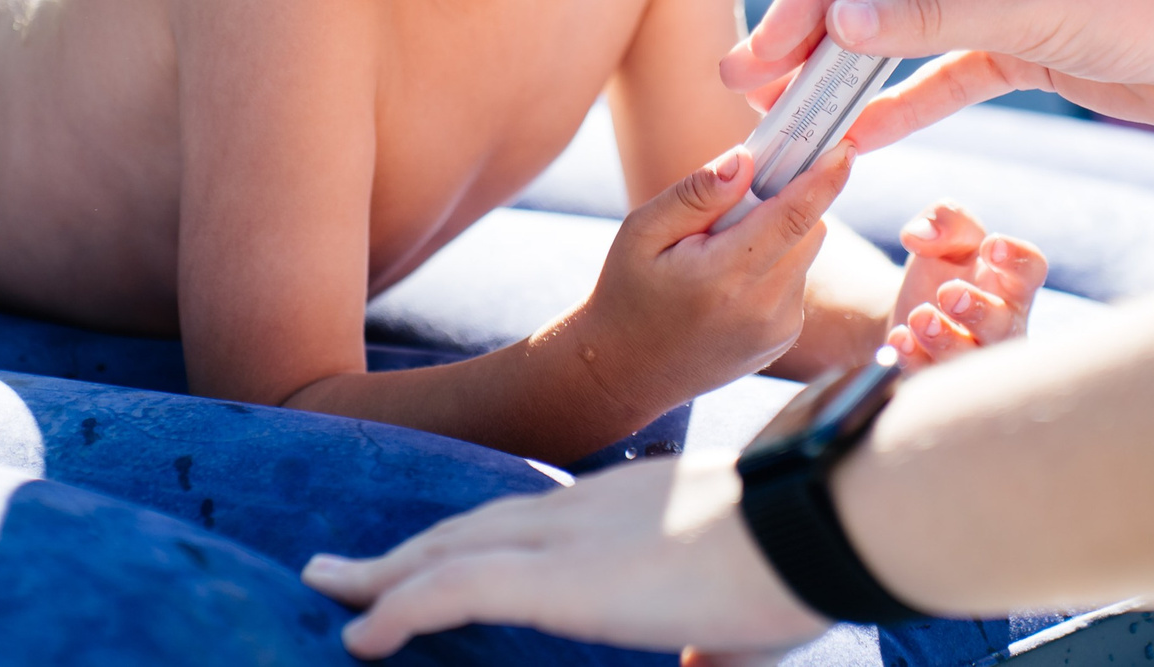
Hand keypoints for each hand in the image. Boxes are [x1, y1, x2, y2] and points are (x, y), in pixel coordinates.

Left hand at [303, 452, 823, 659]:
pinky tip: (361, 633)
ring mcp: (567, 540)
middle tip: (347, 567)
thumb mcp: (748, 607)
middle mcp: (582, 510)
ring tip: (330, 591)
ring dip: (382, 576)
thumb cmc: (808, 556)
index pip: (525, 520)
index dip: (470, 541)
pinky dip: (398, 607)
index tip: (432, 558)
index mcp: (625, 508)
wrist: (823, 519)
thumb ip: (712, 645)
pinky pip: (453, 590)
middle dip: (408, 549)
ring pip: (446, 552)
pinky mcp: (560, 579)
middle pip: (470, 525)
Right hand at [571, 143, 854, 421]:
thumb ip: (697, 193)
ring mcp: (778, 328)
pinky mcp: (783, 338)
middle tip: (737, 204)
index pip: (794, 217)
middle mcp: (763, 307)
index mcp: (726, 276)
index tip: (844, 148)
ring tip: (721, 253)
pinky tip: (729, 282)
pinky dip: (774, 266)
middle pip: (809, 230)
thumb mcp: (642, 231)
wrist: (627, 372)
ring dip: (778, 237)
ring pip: (804, 253)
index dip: (825, 178)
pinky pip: (795, 280)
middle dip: (787, 203)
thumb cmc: (629, 292)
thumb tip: (747, 160)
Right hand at [722, 0, 1153, 150]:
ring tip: (783, 113)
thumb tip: (841, 24)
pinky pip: (943, 80)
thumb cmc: (1150, 4)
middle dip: (807, 38)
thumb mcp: (1036, 11)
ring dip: (843, 78)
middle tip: (743, 82)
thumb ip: (938, 19)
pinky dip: (900, 108)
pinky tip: (854, 138)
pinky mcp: (1020, 54)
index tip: (765, 45)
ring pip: (900, 41)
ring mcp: (999, 2)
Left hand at [888, 203, 1045, 369]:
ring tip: (919, 315)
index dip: (1017, 259)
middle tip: (949, 292)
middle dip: (978, 311)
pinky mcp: (940, 374)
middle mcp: (1002, 323)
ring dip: (944, 338)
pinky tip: (899, 339)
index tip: (990, 247)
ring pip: (969, 358)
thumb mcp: (948, 234)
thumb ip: (944, 218)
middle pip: (1003, 325)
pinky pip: (931, 374)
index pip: (1031, 269)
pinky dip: (914, 359)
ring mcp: (974, 355)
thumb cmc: (946, 267)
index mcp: (1011, 283)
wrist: (910, 305)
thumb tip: (920, 235)